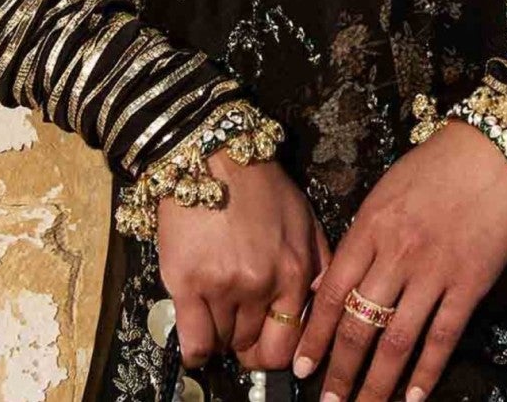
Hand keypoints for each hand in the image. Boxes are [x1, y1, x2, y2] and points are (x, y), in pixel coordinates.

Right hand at [156, 148, 332, 371]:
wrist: (212, 155)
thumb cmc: (258, 183)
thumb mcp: (304, 218)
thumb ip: (318, 263)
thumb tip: (318, 302)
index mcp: (296, 271)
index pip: (289, 344)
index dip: (275, 351)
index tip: (264, 344)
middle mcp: (262, 284)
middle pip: (254, 346)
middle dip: (247, 344)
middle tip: (239, 331)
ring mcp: (224, 286)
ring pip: (224, 344)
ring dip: (221, 335)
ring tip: (217, 312)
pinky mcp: (188, 283)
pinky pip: (193, 343)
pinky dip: (196, 351)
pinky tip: (198, 341)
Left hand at [290, 119, 506, 401]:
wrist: (490, 153)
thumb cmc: (433, 168)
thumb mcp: (382, 194)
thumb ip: (358, 239)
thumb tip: (330, 286)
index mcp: (370, 227)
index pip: (332, 293)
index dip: (315, 336)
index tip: (301, 367)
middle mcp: (397, 253)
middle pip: (359, 324)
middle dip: (339, 370)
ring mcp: (434, 271)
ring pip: (397, 340)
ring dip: (377, 383)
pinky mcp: (468, 284)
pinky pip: (442, 337)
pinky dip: (426, 372)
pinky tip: (413, 397)